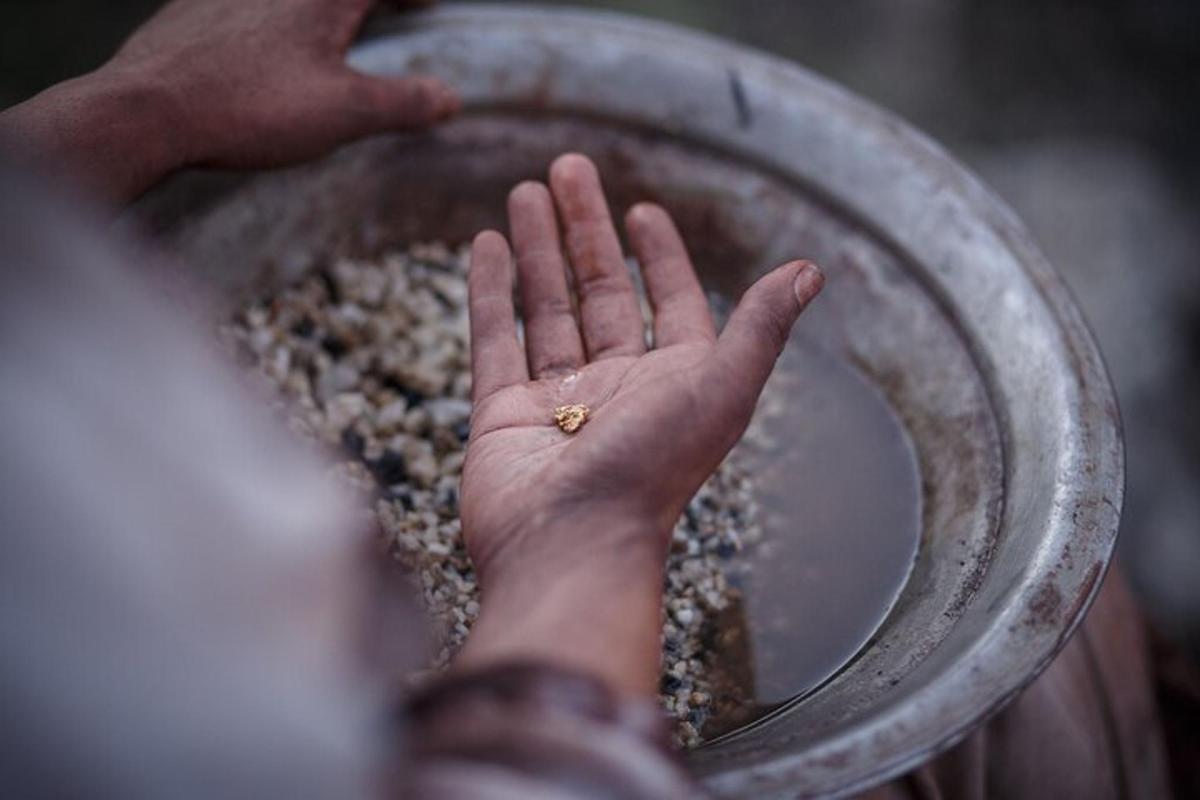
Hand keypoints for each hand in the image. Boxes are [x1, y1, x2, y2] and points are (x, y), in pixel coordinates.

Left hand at [0, 0, 455, 202]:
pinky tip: (270, 48)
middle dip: (371, 5)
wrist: (146, 112)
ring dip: (323, 13)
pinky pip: (250, 7)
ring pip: (292, 1)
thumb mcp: (344, 111)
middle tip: (391, 14)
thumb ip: (403, 103)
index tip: (431, 6)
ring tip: (337, 32)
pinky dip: (276, 20)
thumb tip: (449, 98)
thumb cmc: (248, 107)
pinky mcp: (193, 10)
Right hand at [455, 154, 822, 694]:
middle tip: (567, 167)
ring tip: (523, 191)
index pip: (669, 303)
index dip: (660, 256)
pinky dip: (491, 292)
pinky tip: (487, 247)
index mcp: (674, 382)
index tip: (643, 211)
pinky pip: (495, 339)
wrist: (571, 546)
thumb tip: (810, 271)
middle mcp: (617, 387)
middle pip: (599, 291)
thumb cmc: (651, 472)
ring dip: (538, 248)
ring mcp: (555, 400)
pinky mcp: (502, 413)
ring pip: (546, 307)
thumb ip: (760, 327)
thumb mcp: (722, 388)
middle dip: (584, 229)